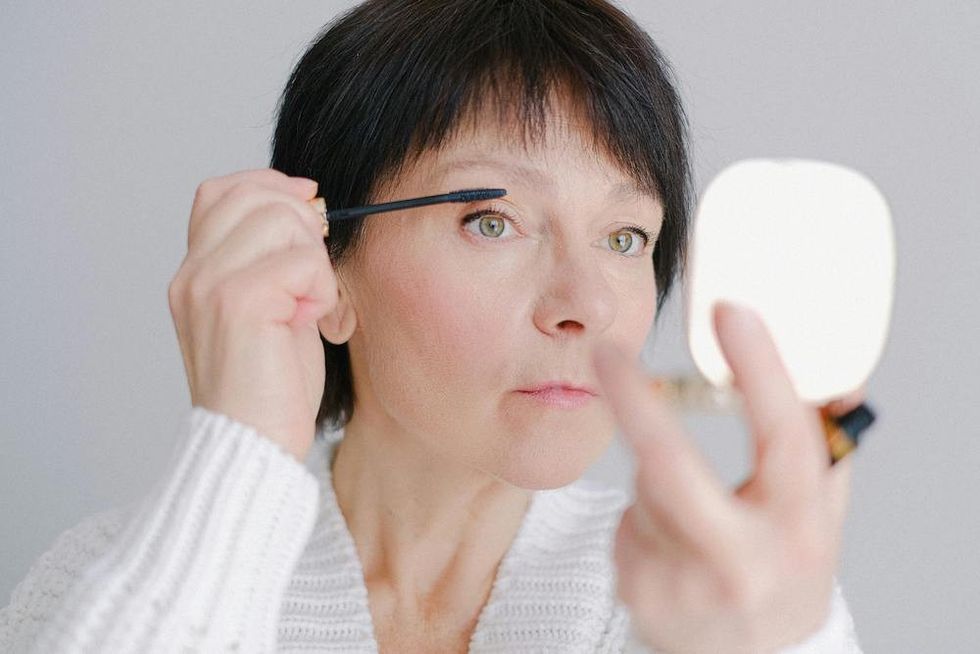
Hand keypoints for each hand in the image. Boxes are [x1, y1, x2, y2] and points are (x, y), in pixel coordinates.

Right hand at [168, 168, 339, 460]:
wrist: (253, 446)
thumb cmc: (271, 388)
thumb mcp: (271, 310)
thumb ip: (274, 261)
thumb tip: (305, 207)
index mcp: (194, 273)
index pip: (221, 191)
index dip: (270, 185)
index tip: (308, 203)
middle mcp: (192, 273)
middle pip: (255, 195)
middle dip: (302, 224)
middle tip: (312, 277)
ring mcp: (209, 284)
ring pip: (281, 220)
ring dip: (313, 261)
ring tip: (306, 306)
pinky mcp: (237, 301)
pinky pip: (302, 261)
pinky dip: (320, 289)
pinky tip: (310, 321)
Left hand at [592, 301, 861, 653]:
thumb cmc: (789, 573)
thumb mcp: (822, 516)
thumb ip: (824, 449)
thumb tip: (834, 375)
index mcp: (796, 530)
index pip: (783, 440)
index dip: (760, 370)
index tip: (730, 311)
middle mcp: (738, 561)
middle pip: (670, 468)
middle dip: (633, 402)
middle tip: (606, 352)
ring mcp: (679, 582)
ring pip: (645, 485)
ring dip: (661, 471)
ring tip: (698, 509)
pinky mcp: (636, 590)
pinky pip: (628, 517)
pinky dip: (646, 510)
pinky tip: (675, 541)